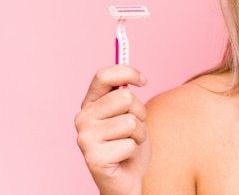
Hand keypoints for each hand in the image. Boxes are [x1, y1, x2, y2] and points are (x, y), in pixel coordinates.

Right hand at [75, 65, 150, 194]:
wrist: (126, 178)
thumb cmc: (129, 142)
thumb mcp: (130, 112)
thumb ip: (126, 95)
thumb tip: (136, 77)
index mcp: (90, 104)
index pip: (104, 76)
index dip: (128, 72)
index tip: (143, 81)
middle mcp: (82, 118)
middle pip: (125, 98)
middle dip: (140, 112)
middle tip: (134, 128)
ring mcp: (85, 139)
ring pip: (130, 121)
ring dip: (138, 134)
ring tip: (129, 143)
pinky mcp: (93, 158)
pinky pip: (130, 143)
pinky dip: (134, 150)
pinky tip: (124, 157)